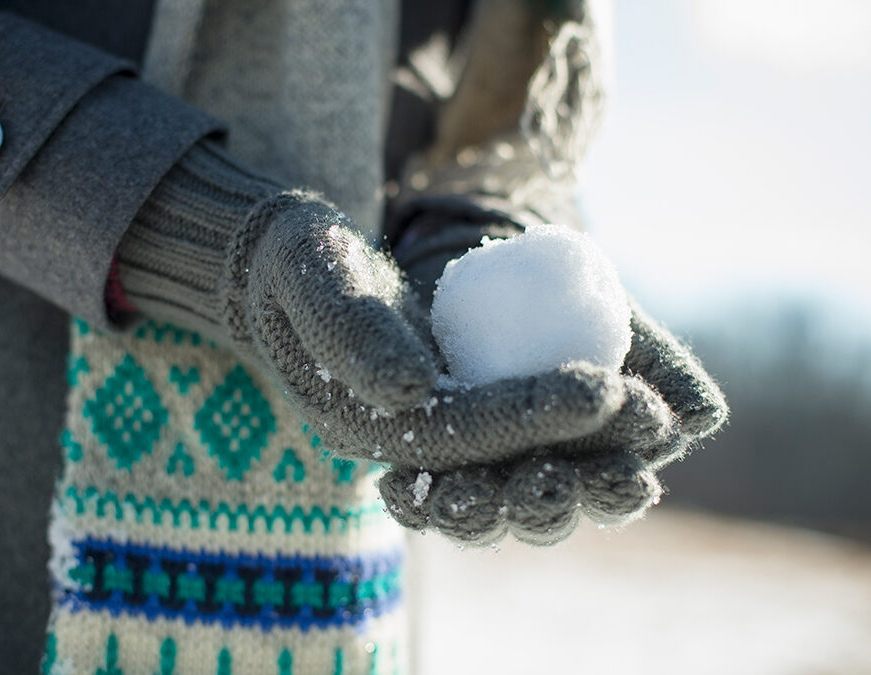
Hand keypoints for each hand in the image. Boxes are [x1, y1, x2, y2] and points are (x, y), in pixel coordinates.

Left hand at [376, 305, 726, 544]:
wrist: (500, 269)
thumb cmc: (570, 297)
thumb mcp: (615, 317)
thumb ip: (660, 365)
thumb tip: (701, 416)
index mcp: (596, 460)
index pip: (610, 492)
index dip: (614, 489)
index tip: (622, 473)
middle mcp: (537, 480)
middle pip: (542, 516)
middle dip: (545, 505)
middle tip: (545, 482)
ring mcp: (480, 478)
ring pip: (479, 517)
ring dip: (474, 513)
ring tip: (466, 495)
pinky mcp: (424, 464)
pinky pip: (416, 497)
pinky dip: (409, 498)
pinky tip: (396, 489)